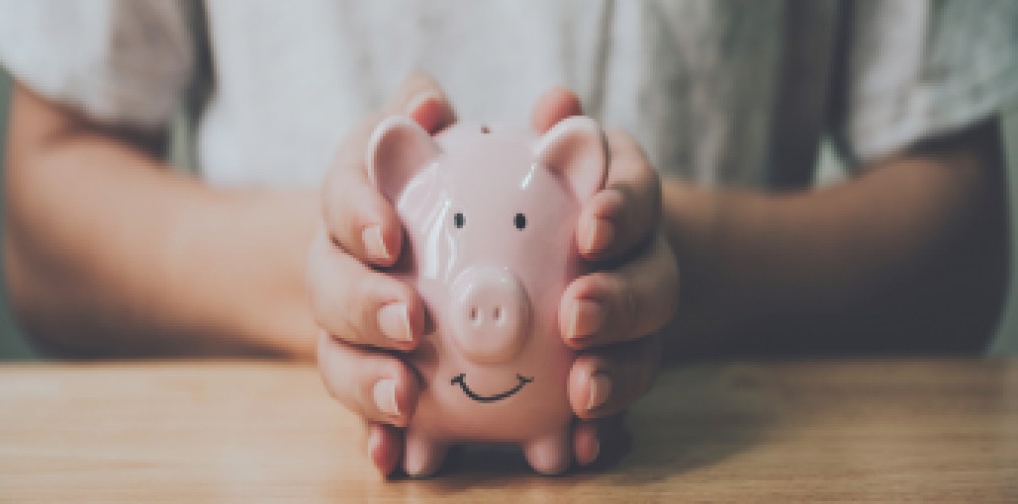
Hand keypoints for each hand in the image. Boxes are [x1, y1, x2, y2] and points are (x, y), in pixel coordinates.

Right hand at [310, 74, 455, 475]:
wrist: (375, 251)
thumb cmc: (409, 184)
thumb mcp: (407, 137)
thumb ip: (417, 112)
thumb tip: (430, 100)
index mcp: (349, 205)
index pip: (342, 199)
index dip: (358, 214)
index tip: (389, 235)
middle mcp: (335, 270)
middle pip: (331, 290)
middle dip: (365, 306)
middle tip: (410, 321)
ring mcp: (343, 332)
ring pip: (338, 360)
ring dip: (367, 383)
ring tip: (407, 402)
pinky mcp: (364, 378)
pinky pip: (363, 414)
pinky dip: (376, 439)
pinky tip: (397, 460)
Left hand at [533, 89, 677, 465]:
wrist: (554, 257)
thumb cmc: (532, 197)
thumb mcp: (540, 160)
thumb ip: (549, 138)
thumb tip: (559, 105)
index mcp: (622, 201)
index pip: (636, 194)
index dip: (622, 211)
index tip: (590, 230)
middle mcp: (641, 262)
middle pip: (655, 283)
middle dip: (621, 302)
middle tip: (576, 315)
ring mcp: (634, 326)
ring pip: (646, 351)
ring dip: (617, 374)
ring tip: (581, 395)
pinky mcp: (614, 374)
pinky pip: (617, 405)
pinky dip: (605, 430)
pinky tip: (581, 448)